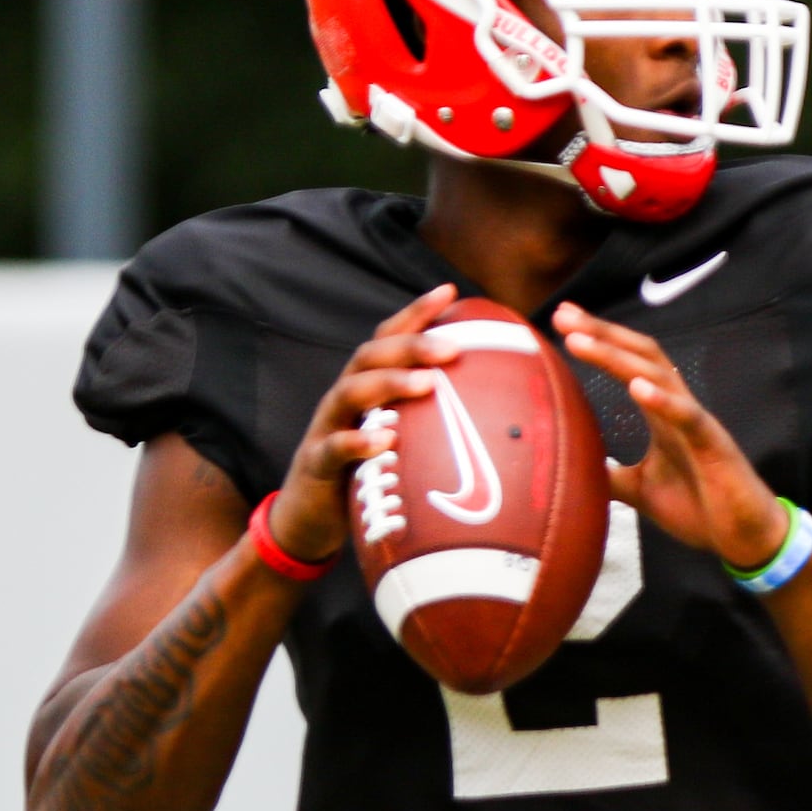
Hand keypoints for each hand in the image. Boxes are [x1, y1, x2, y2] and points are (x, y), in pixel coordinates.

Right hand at [265, 284, 463, 565]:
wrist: (309, 519)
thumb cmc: (368, 474)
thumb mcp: (402, 442)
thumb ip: (433, 422)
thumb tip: (502, 417)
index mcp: (367, 387)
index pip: (388, 338)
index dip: (415, 313)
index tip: (451, 291)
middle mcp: (344, 398)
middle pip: (371, 355)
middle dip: (412, 345)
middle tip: (454, 348)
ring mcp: (327, 428)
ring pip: (350, 391)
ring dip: (390, 383)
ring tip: (428, 385)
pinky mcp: (317, 464)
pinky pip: (334, 448)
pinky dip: (357, 442)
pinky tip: (385, 441)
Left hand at [555, 305, 785, 569]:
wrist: (746, 538)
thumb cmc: (702, 509)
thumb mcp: (641, 490)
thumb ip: (611, 475)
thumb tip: (571, 468)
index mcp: (663, 415)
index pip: (630, 364)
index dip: (600, 340)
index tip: (564, 321)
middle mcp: (679, 410)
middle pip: (641, 356)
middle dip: (602, 333)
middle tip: (564, 315)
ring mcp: (698, 424)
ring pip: (658, 377)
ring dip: (617, 356)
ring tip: (581, 342)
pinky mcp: (715, 447)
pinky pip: (689, 417)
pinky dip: (664, 401)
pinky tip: (636, 388)